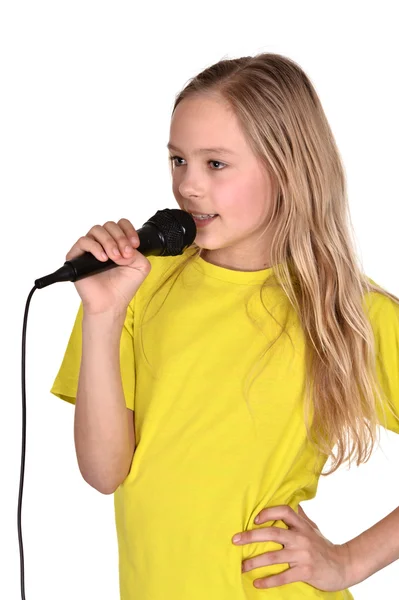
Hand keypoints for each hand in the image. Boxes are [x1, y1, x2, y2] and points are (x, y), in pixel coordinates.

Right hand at [66, 218, 150, 314]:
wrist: (111, 303)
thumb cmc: (124, 286)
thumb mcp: (141, 266)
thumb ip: (138, 252)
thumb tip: (123, 246)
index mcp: (117, 242)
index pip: (121, 224)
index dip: (128, 230)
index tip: (135, 244)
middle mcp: (102, 243)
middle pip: (109, 225)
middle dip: (120, 238)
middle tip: (125, 254)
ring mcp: (89, 248)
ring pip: (96, 230)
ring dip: (109, 242)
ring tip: (115, 258)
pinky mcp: (76, 255)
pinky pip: (83, 241)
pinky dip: (95, 247)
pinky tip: (103, 259)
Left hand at [232, 504, 351, 590]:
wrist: (344, 565)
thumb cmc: (323, 545)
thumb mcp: (312, 528)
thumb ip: (299, 517)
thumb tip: (290, 501)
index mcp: (301, 525)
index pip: (283, 511)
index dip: (268, 513)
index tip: (254, 519)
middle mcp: (301, 538)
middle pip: (273, 533)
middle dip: (251, 536)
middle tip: (235, 540)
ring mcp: (303, 555)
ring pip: (274, 556)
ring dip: (254, 562)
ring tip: (241, 566)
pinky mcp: (305, 572)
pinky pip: (283, 576)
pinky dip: (269, 581)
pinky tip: (257, 583)